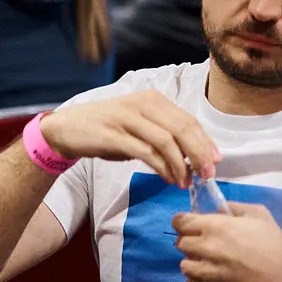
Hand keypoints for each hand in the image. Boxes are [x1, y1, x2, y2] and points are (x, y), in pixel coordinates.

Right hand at [38, 90, 220, 186]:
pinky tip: (168, 178)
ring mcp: (127, 118)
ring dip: (180, 164)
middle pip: (182, 129)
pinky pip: (145, 152)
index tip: (216, 161)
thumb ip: (161, 135)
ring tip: (185, 181)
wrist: (65, 128)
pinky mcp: (113, 134)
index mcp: (152, 99)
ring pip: (166, 141)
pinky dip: (161, 167)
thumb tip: (191, 157)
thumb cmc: (104, 129)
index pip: (188, 120)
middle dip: (199, 154)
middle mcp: (142, 104)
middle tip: (208, 175)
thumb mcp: (137, 125)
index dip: (206, 142)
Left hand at [171, 202, 281, 281]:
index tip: (190, 225)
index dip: (183, 221)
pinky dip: (199, 280)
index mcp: (215, 227)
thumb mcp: (261, 216)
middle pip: (181, 242)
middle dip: (190, 241)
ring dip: (194, 262)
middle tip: (205, 244)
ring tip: (209, 263)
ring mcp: (206, 272)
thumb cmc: (276, 246)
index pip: (180, 221)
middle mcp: (205, 248)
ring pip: (184, 264)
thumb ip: (236, 208)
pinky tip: (213, 277)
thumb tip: (218, 210)